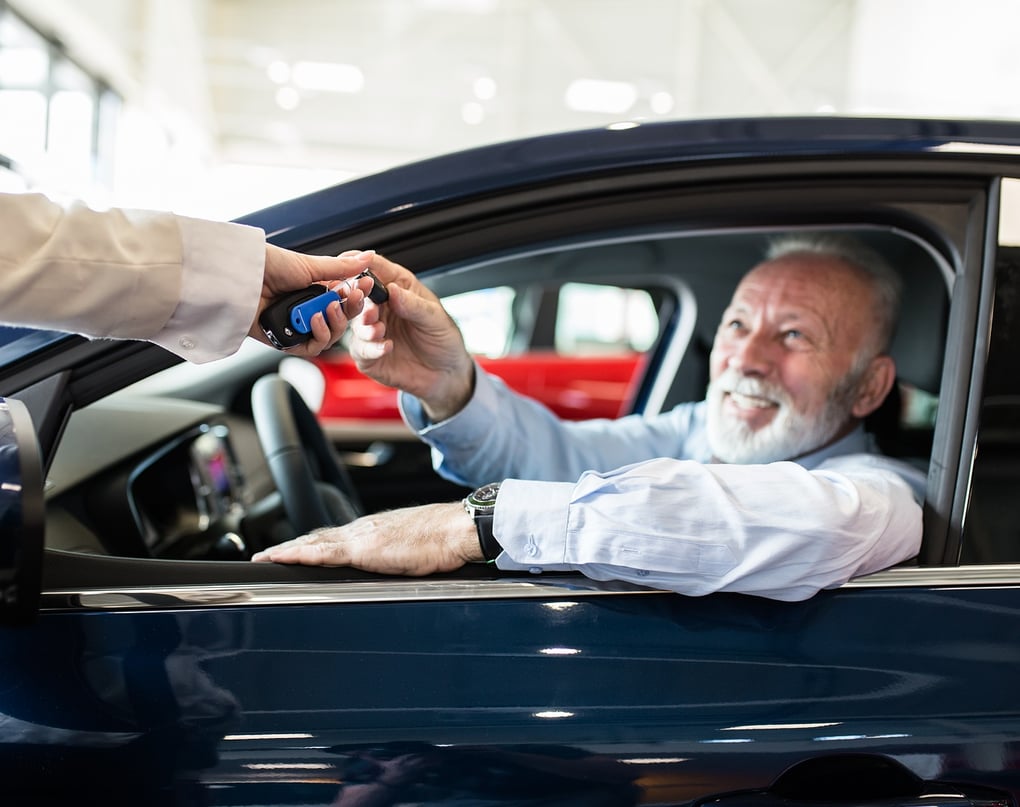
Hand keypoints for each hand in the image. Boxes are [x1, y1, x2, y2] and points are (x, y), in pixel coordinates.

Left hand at [249, 245, 376, 357]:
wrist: (241, 279)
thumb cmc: (269, 267)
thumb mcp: (310, 265)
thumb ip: (342, 267)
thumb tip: (368, 257)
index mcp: (316, 290)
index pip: (345, 300)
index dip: (357, 296)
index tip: (365, 287)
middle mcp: (308, 310)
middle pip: (341, 320)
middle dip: (349, 310)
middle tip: (351, 298)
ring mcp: (299, 326)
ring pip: (331, 336)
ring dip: (334, 323)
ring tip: (325, 309)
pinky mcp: (287, 341)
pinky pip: (313, 348)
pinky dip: (318, 336)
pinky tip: (313, 321)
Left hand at [250, 502, 482, 572]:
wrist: (457, 529)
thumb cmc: (446, 540)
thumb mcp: (414, 548)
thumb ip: (397, 556)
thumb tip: (395, 566)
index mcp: (375, 530)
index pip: (335, 537)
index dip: (312, 544)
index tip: (295, 550)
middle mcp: (364, 529)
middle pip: (318, 538)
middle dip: (293, 546)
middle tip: (269, 555)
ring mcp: (362, 536)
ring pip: (315, 543)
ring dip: (289, 550)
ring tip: (267, 558)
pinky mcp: (364, 548)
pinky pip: (323, 552)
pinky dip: (301, 554)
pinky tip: (285, 558)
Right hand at [349, 254, 475, 421]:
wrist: (446, 374)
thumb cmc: (443, 339)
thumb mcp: (435, 319)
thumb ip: (414, 305)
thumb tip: (393, 290)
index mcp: (397, 288)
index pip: (374, 268)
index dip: (360, 263)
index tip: (352, 263)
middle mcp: (381, 307)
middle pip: (356, 294)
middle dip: (357, 298)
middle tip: (367, 306)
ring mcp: (373, 330)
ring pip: (354, 322)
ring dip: (365, 325)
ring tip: (380, 329)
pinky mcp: (369, 355)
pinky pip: (360, 349)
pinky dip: (371, 348)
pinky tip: (388, 346)